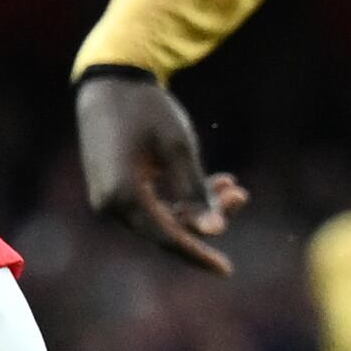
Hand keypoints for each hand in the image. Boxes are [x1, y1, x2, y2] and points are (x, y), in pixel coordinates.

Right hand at [76, 70, 246, 273]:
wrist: (109, 81)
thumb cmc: (144, 109)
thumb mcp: (177, 147)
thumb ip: (196, 191)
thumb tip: (215, 231)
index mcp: (123, 196)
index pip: (167, 237)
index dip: (199, 253)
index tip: (227, 269)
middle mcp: (110, 205)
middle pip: (167, 229)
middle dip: (206, 217)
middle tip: (241, 193)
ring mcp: (109, 199)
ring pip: (162, 218)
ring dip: (196, 206)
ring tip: (231, 183)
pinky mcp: (115, 189)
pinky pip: (151, 205)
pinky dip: (180, 198)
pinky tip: (212, 182)